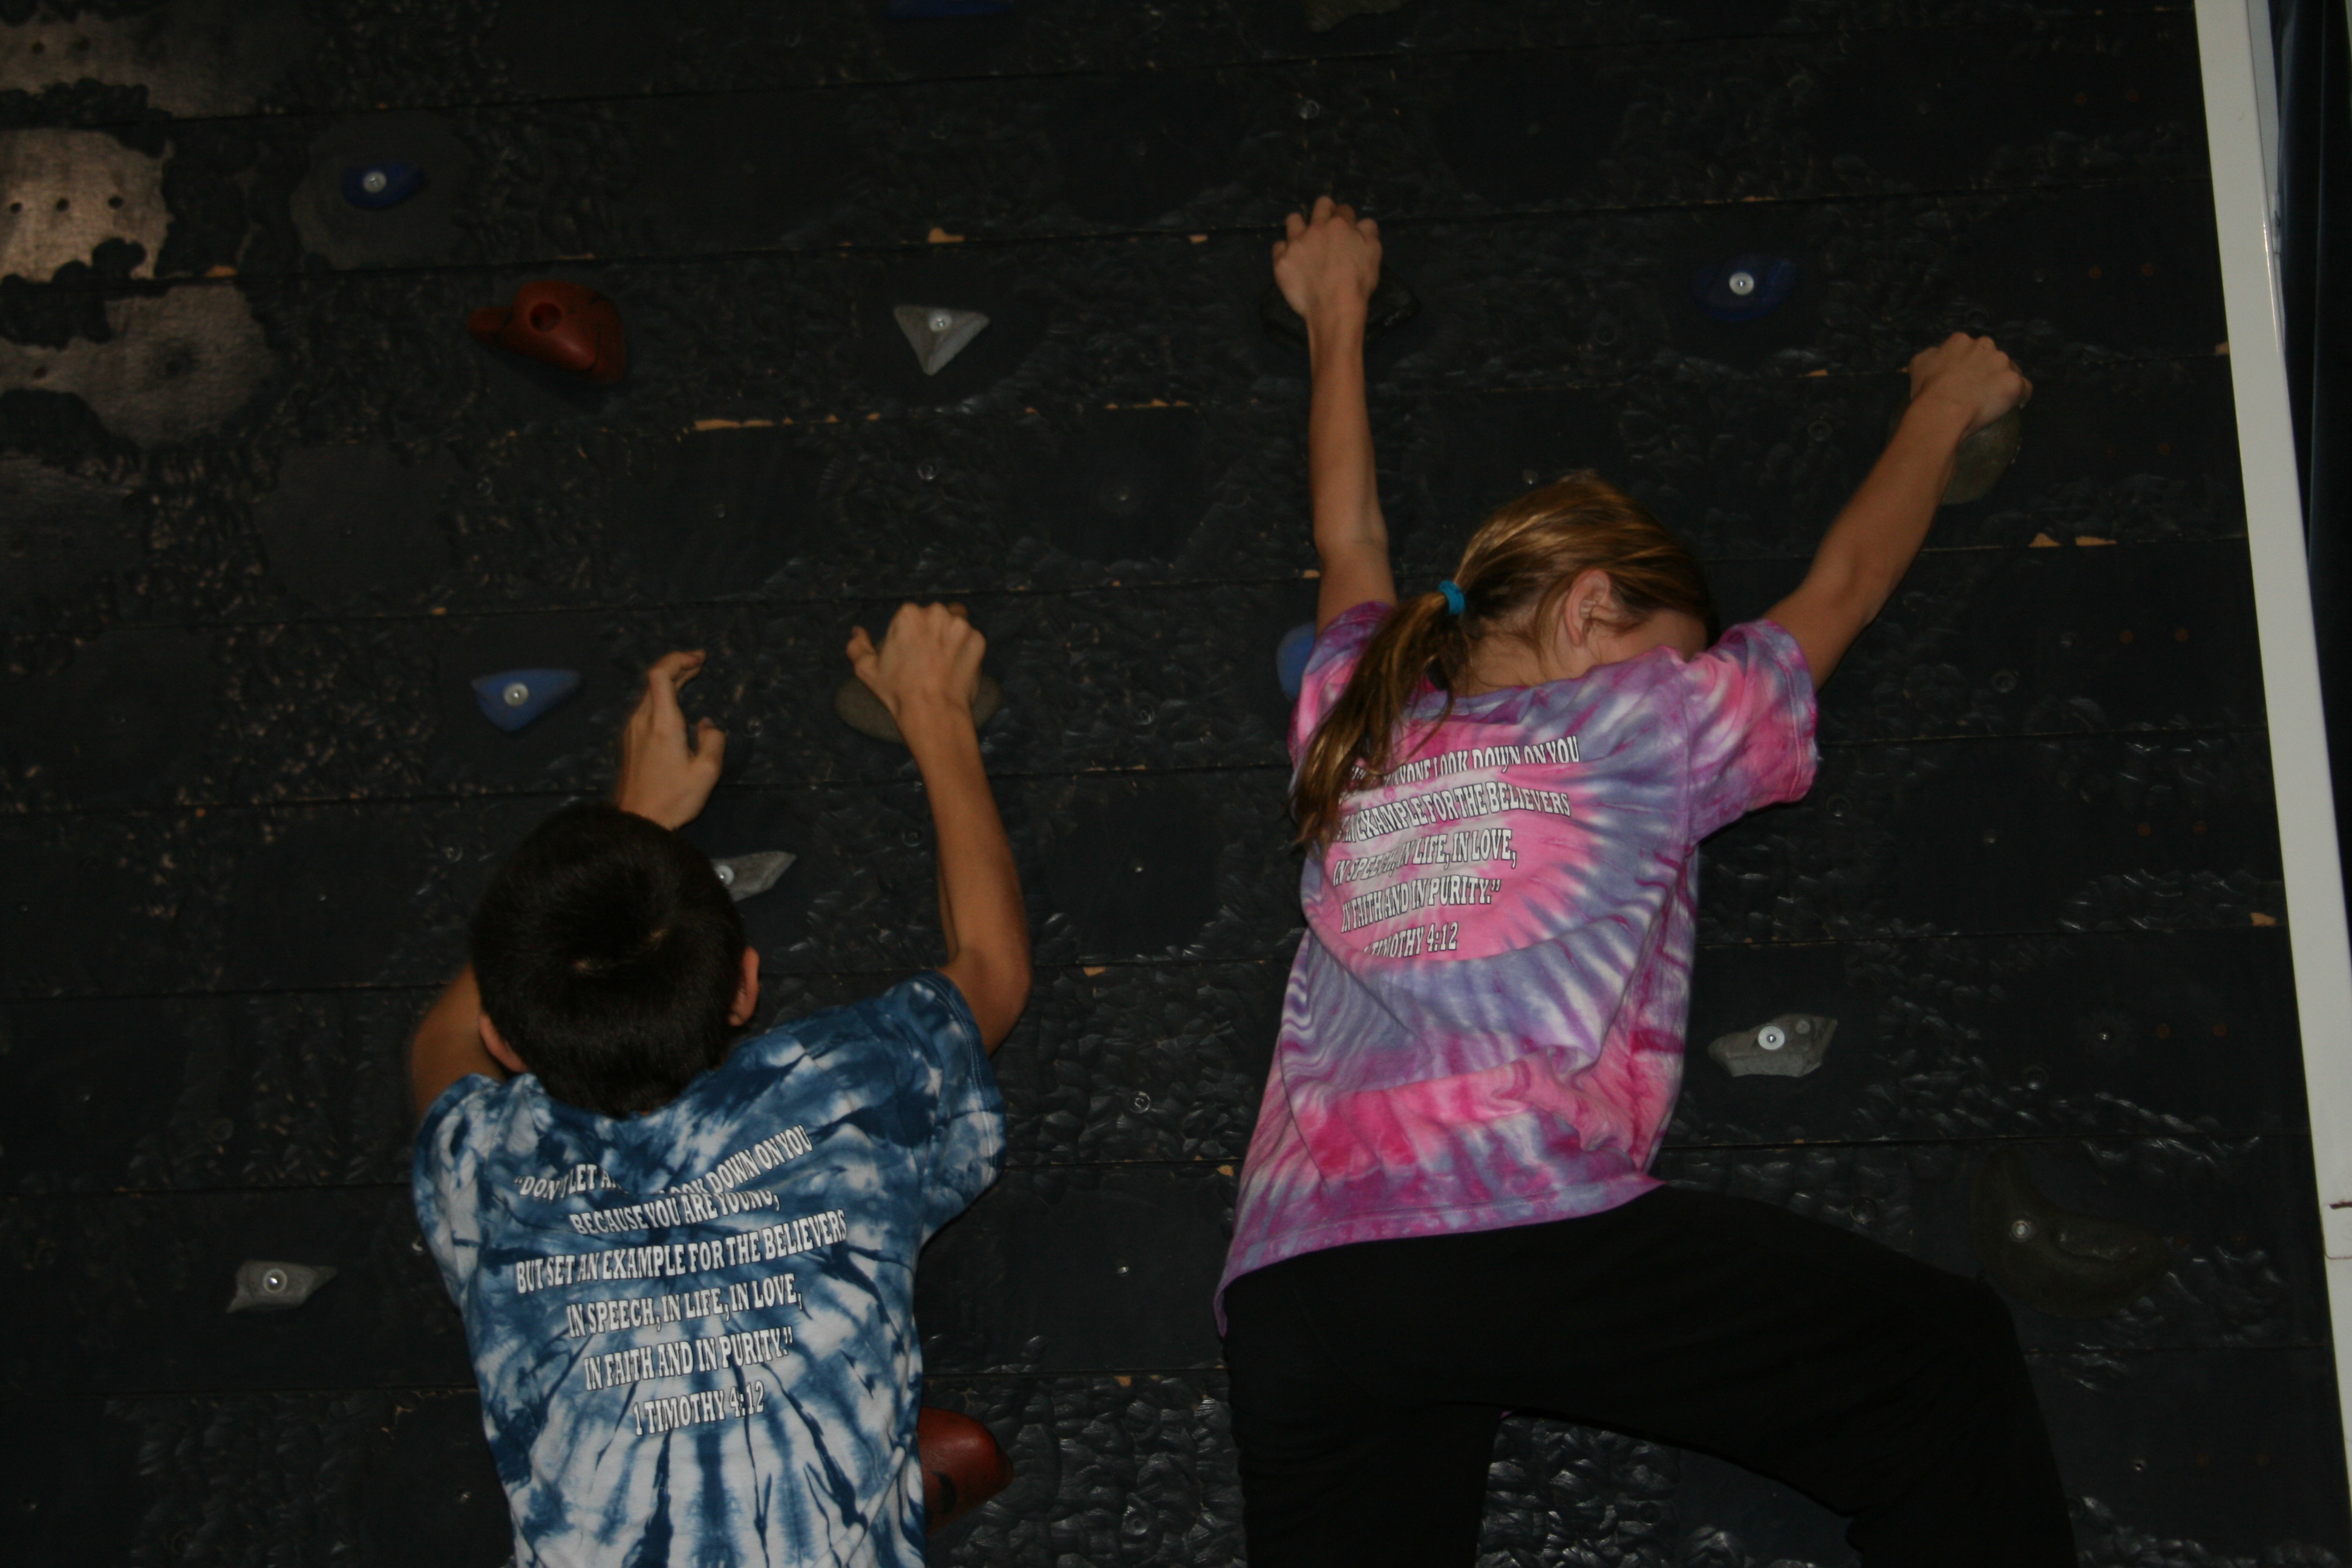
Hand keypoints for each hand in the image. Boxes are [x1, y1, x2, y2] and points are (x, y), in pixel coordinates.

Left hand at [613, 650, 726, 829]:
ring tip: (690, 679)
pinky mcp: (630, 741)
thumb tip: (707, 725)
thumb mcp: (706, 772)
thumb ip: (713, 741)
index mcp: (662, 723)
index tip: (699, 659)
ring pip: (648, 694)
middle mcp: (642, 721)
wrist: (637, 821)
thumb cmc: (674, 799)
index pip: (661, 675)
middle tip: (699, 664)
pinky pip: (645, 708)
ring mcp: (632, 731)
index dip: (679, 660)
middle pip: (654, 681)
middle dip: (678, 667)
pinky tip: (674, 705)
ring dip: (669, 681)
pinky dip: (661, 697)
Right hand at [846, 603, 983, 727]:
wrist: (934, 712)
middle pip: (935, 615)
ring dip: (951, 636)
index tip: (911, 652)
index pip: (912, 615)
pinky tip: (957, 667)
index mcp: (908, 614)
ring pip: (956, 623)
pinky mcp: (978, 640)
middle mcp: (936, 613)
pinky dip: (966, 649)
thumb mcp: (867, 670)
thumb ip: (858, 646)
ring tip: (943, 662)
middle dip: (932, 631)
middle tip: (928, 657)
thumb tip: (857, 631)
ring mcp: (960, 625)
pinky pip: (971, 639)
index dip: (911, 634)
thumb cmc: (899, 692)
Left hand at [1272, 196, 1381, 331]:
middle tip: (1326, 224)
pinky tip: (1291, 260)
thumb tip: (1362, 223)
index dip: (1346, 217)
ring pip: (1294, 219)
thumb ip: (1368, 232)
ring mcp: (1296, 243)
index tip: (1346, 226)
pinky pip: (1278, 246)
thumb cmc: (1358, 282)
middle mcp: (1316, 228)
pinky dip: (1285, 251)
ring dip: (1299, 225)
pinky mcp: (1282, 260)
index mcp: (1340, 225)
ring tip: (1303, 238)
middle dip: (1325, 209)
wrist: (1334, 307)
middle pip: (1320, 205)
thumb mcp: (1374, 253)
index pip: (1344, 209)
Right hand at [1906, 332, 2031, 436]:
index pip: (1969, 348)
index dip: (1967, 364)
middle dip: (1987, 370)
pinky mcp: (2016, 383)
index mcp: (1961, 340)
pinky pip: (2024, 389)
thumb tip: (1936, 355)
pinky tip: (2013, 406)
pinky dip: (2020, 397)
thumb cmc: (1928, 389)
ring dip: (2003, 382)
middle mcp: (1986, 345)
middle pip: (1991, 357)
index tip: (1963, 378)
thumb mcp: (1918, 364)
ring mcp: (2003, 363)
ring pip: (2009, 370)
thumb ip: (1932, 354)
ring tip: (1993, 400)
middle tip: (1977, 390)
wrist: (1943, 411)